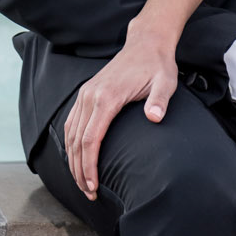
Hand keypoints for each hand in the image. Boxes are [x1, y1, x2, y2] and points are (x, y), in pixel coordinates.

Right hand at [63, 24, 178, 199]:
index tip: (94, 186)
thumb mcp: (165, 82)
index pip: (90, 139)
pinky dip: (71, 144)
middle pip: (76, 141)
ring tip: (83, 182)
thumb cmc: (158, 65)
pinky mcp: (87, 93)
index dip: (89, 166)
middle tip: (90, 193)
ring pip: (70, 133)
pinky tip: (77, 158)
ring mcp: (86, 93)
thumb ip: (159, 101)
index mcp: (106, 97)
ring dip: (73, 160)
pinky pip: (72, 122)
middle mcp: (90, 96)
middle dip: (80, 170)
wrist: (146, 42)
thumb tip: (154, 118)